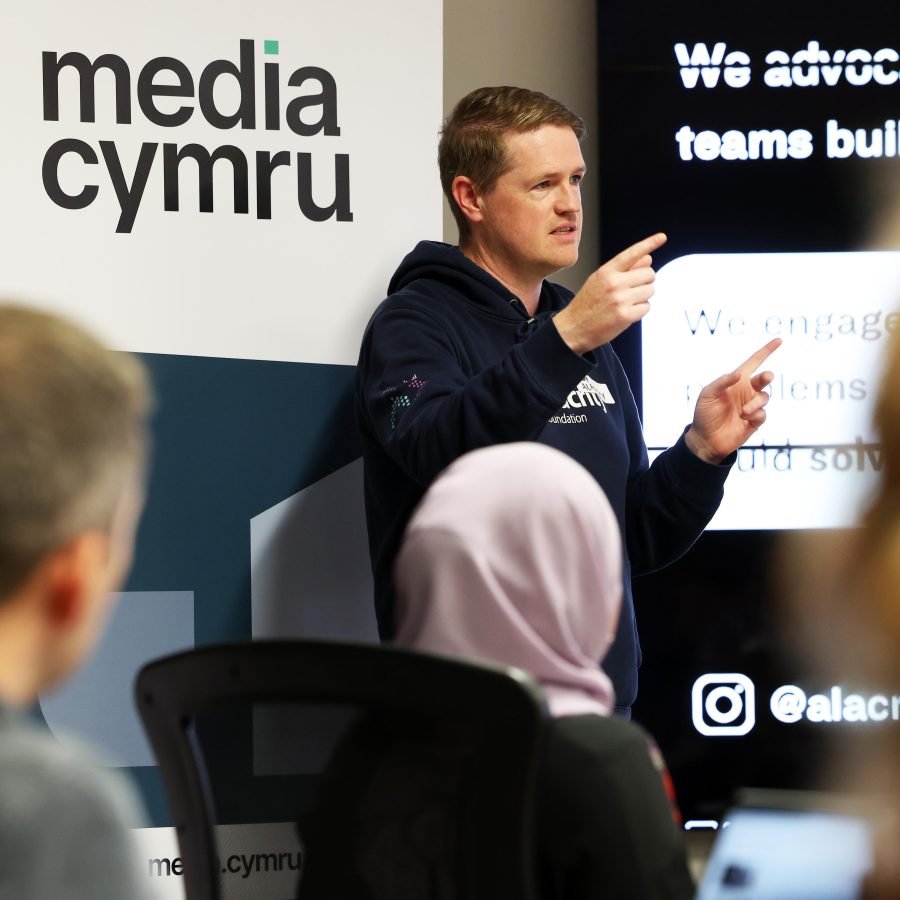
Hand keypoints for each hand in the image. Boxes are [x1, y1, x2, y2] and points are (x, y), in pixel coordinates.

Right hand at [553, 233, 667, 354]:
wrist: (573, 328)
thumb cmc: (586, 304)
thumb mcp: (599, 280)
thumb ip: (623, 269)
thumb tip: (648, 258)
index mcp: (606, 272)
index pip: (632, 253)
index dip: (649, 244)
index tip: (662, 237)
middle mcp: (614, 283)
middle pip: (649, 273)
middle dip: (645, 281)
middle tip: (632, 289)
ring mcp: (620, 300)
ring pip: (650, 290)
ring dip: (643, 296)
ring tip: (626, 302)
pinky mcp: (625, 316)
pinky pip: (647, 307)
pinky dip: (640, 310)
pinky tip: (626, 313)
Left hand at [685, 338, 781, 463]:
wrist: (706, 439)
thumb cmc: (704, 414)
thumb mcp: (707, 394)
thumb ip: (722, 382)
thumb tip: (738, 374)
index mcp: (735, 381)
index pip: (754, 362)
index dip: (766, 351)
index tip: (779, 340)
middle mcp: (746, 391)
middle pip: (764, 378)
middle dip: (766, 376)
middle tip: (764, 378)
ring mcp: (751, 405)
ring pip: (765, 397)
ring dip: (755, 402)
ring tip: (743, 411)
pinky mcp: (755, 420)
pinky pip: (763, 413)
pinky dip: (756, 414)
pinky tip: (745, 418)